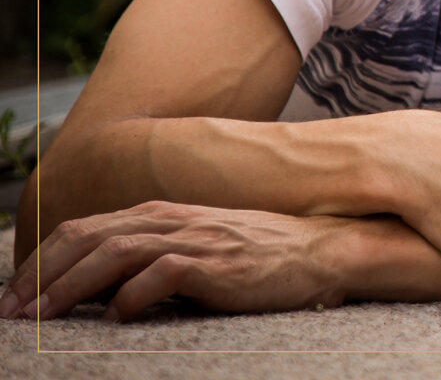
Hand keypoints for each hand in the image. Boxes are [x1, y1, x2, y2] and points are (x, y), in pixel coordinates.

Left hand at [0, 201, 350, 321]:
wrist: (319, 251)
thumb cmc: (258, 256)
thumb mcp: (196, 246)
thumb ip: (150, 257)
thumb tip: (94, 290)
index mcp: (162, 213)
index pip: (84, 229)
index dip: (41, 261)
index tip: (14, 297)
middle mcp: (173, 219)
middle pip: (88, 237)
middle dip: (41, 275)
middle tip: (12, 312)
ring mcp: (196, 238)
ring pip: (114, 253)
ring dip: (70, 288)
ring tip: (42, 318)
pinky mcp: (218, 263)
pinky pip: (162, 274)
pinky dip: (130, 297)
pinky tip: (115, 318)